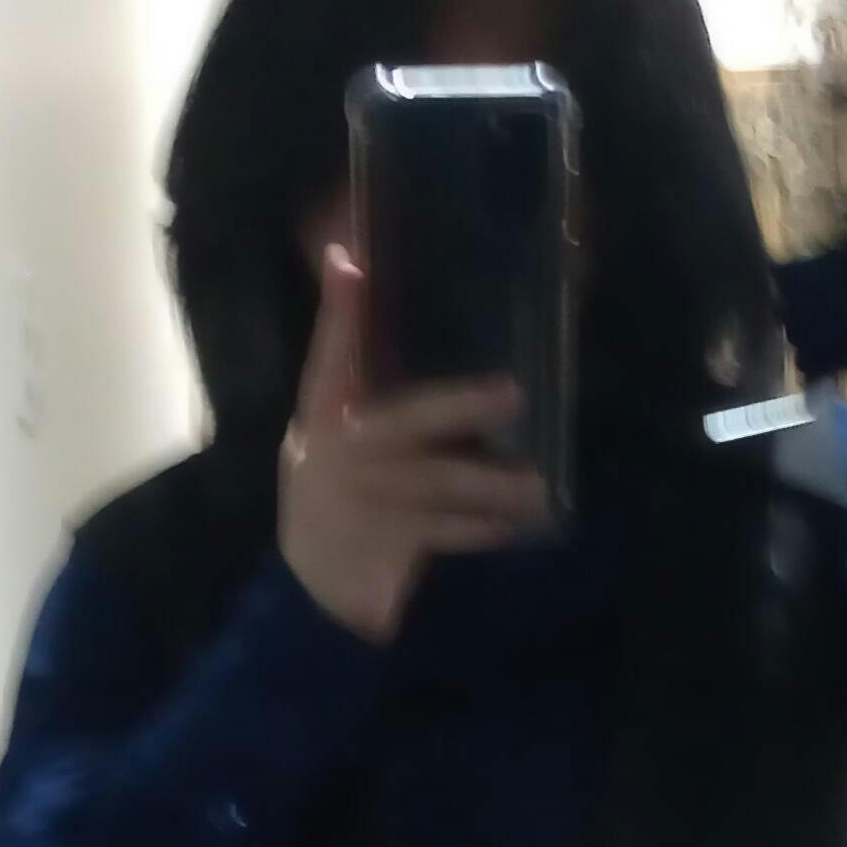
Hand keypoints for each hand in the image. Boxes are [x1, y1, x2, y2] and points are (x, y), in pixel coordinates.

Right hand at [276, 245, 549, 643]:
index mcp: (322, 413)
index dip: (340, 313)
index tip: (348, 264)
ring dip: (492, 486)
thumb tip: (352, 264)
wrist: (310, 581)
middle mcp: (343, 451)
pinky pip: (447, 534)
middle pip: (407, 424)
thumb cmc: (333, 482)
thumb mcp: (324, 426)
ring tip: (536, 487)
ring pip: (440, 486)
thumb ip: (350, 362)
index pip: (329, 353)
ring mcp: (368, 499)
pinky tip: (517, 523)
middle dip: (460, 408)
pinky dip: (483, 529)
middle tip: (514, 394)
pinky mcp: (390, 542)